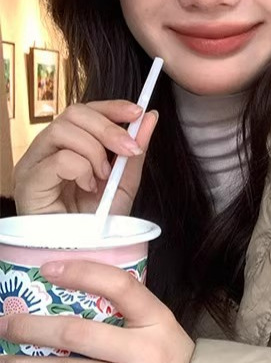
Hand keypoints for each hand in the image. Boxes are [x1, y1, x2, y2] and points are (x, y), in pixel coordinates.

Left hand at [0, 261, 193, 362]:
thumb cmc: (173, 361)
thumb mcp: (161, 328)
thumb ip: (127, 313)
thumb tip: (69, 294)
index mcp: (158, 321)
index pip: (120, 286)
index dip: (82, 273)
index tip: (47, 269)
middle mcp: (146, 352)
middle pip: (77, 334)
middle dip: (30, 329)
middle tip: (3, 324)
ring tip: (1, 362)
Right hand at [14, 101, 158, 215]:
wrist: (83, 254)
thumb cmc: (97, 223)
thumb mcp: (123, 184)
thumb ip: (134, 152)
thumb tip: (150, 118)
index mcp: (65, 147)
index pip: (84, 112)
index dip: (111, 107)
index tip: (138, 112)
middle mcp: (45, 150)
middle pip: (74, 113)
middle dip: (109, 128)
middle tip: (130, 150)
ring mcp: (33, 163)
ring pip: (64, 130)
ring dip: (96, 152)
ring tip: (103, 177)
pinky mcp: (28, 180)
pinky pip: (59, 158)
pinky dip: (82, 170)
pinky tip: (87, 187)